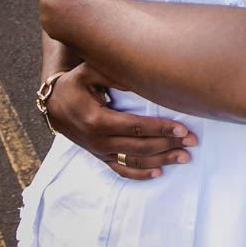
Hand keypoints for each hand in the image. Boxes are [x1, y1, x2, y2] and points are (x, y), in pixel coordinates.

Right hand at [47, 61, 196, 180]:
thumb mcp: (89, 72)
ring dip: (161, 161)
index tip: (182, 128)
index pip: (135, 127)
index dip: (160, 128)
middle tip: (192, 142)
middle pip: (139, 147)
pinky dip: (141, 174)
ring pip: (134, 161)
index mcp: (97, 120)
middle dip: (168, 144)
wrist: (53, 105)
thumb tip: (142, 75)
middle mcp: (98, 140)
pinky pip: (121, 170)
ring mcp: (99, 151)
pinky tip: (160, 173)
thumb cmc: (74, 84)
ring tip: (184, 158)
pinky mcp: (99, 157)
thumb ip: (114, 73)